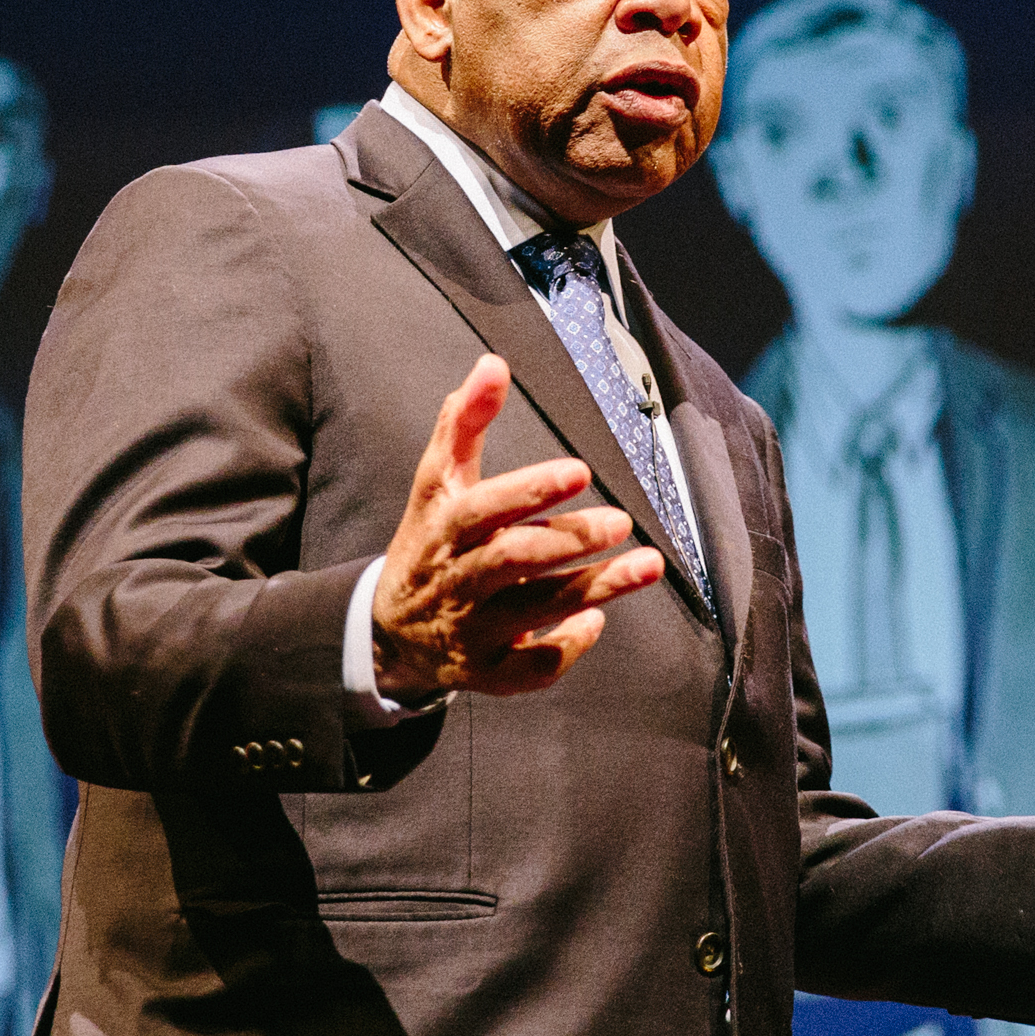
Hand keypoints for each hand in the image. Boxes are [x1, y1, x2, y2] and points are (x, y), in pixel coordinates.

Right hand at [371, 354, 666, 701]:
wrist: (386, 631)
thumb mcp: (435, 483)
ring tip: (648, 565)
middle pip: (511, 561)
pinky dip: (566, 647)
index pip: (483, 509)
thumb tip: (492, 363)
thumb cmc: (428, 541)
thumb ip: (464, 424)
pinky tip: (595, 618)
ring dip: (594, 588)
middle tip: (622, 522)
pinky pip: (530, 670)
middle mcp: (454, 581)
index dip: (530, 491)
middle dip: (569, 541)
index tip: (580, 470)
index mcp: (442, 529)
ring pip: (533, 611)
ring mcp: (469, 631)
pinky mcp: (485, 673)